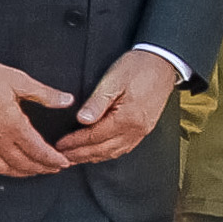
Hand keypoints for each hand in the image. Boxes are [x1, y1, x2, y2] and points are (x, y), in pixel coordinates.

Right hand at [0, 56, 75, 177]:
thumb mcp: (19, 81)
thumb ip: (45, 94)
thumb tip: (67, 100)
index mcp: (13, 126)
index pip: (38, 151)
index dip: (53, 160)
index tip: (64, 163)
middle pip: (24, 163)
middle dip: (42, 168)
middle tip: (54, 169)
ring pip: (5, 168)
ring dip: (23, 172)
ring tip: (35, 171)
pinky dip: (0, 170)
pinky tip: (7, 169)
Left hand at [55, 48, 180, 163]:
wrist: (163, 63)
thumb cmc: (138, 67)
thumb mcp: (113, 80)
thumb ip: (97, 102)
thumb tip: (82, 120)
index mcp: (128, 118)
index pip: (94, 136)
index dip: (75, 142)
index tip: (59, 146)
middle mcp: (137, 129)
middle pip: (103, 149)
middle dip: (80, 154)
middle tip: (61, 158)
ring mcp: (142, 131)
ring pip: (113, 152)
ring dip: (92, 157)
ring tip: (75, 158)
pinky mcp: (145, 128)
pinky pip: (124, 148)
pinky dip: (108, 153)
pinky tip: (98, 153)